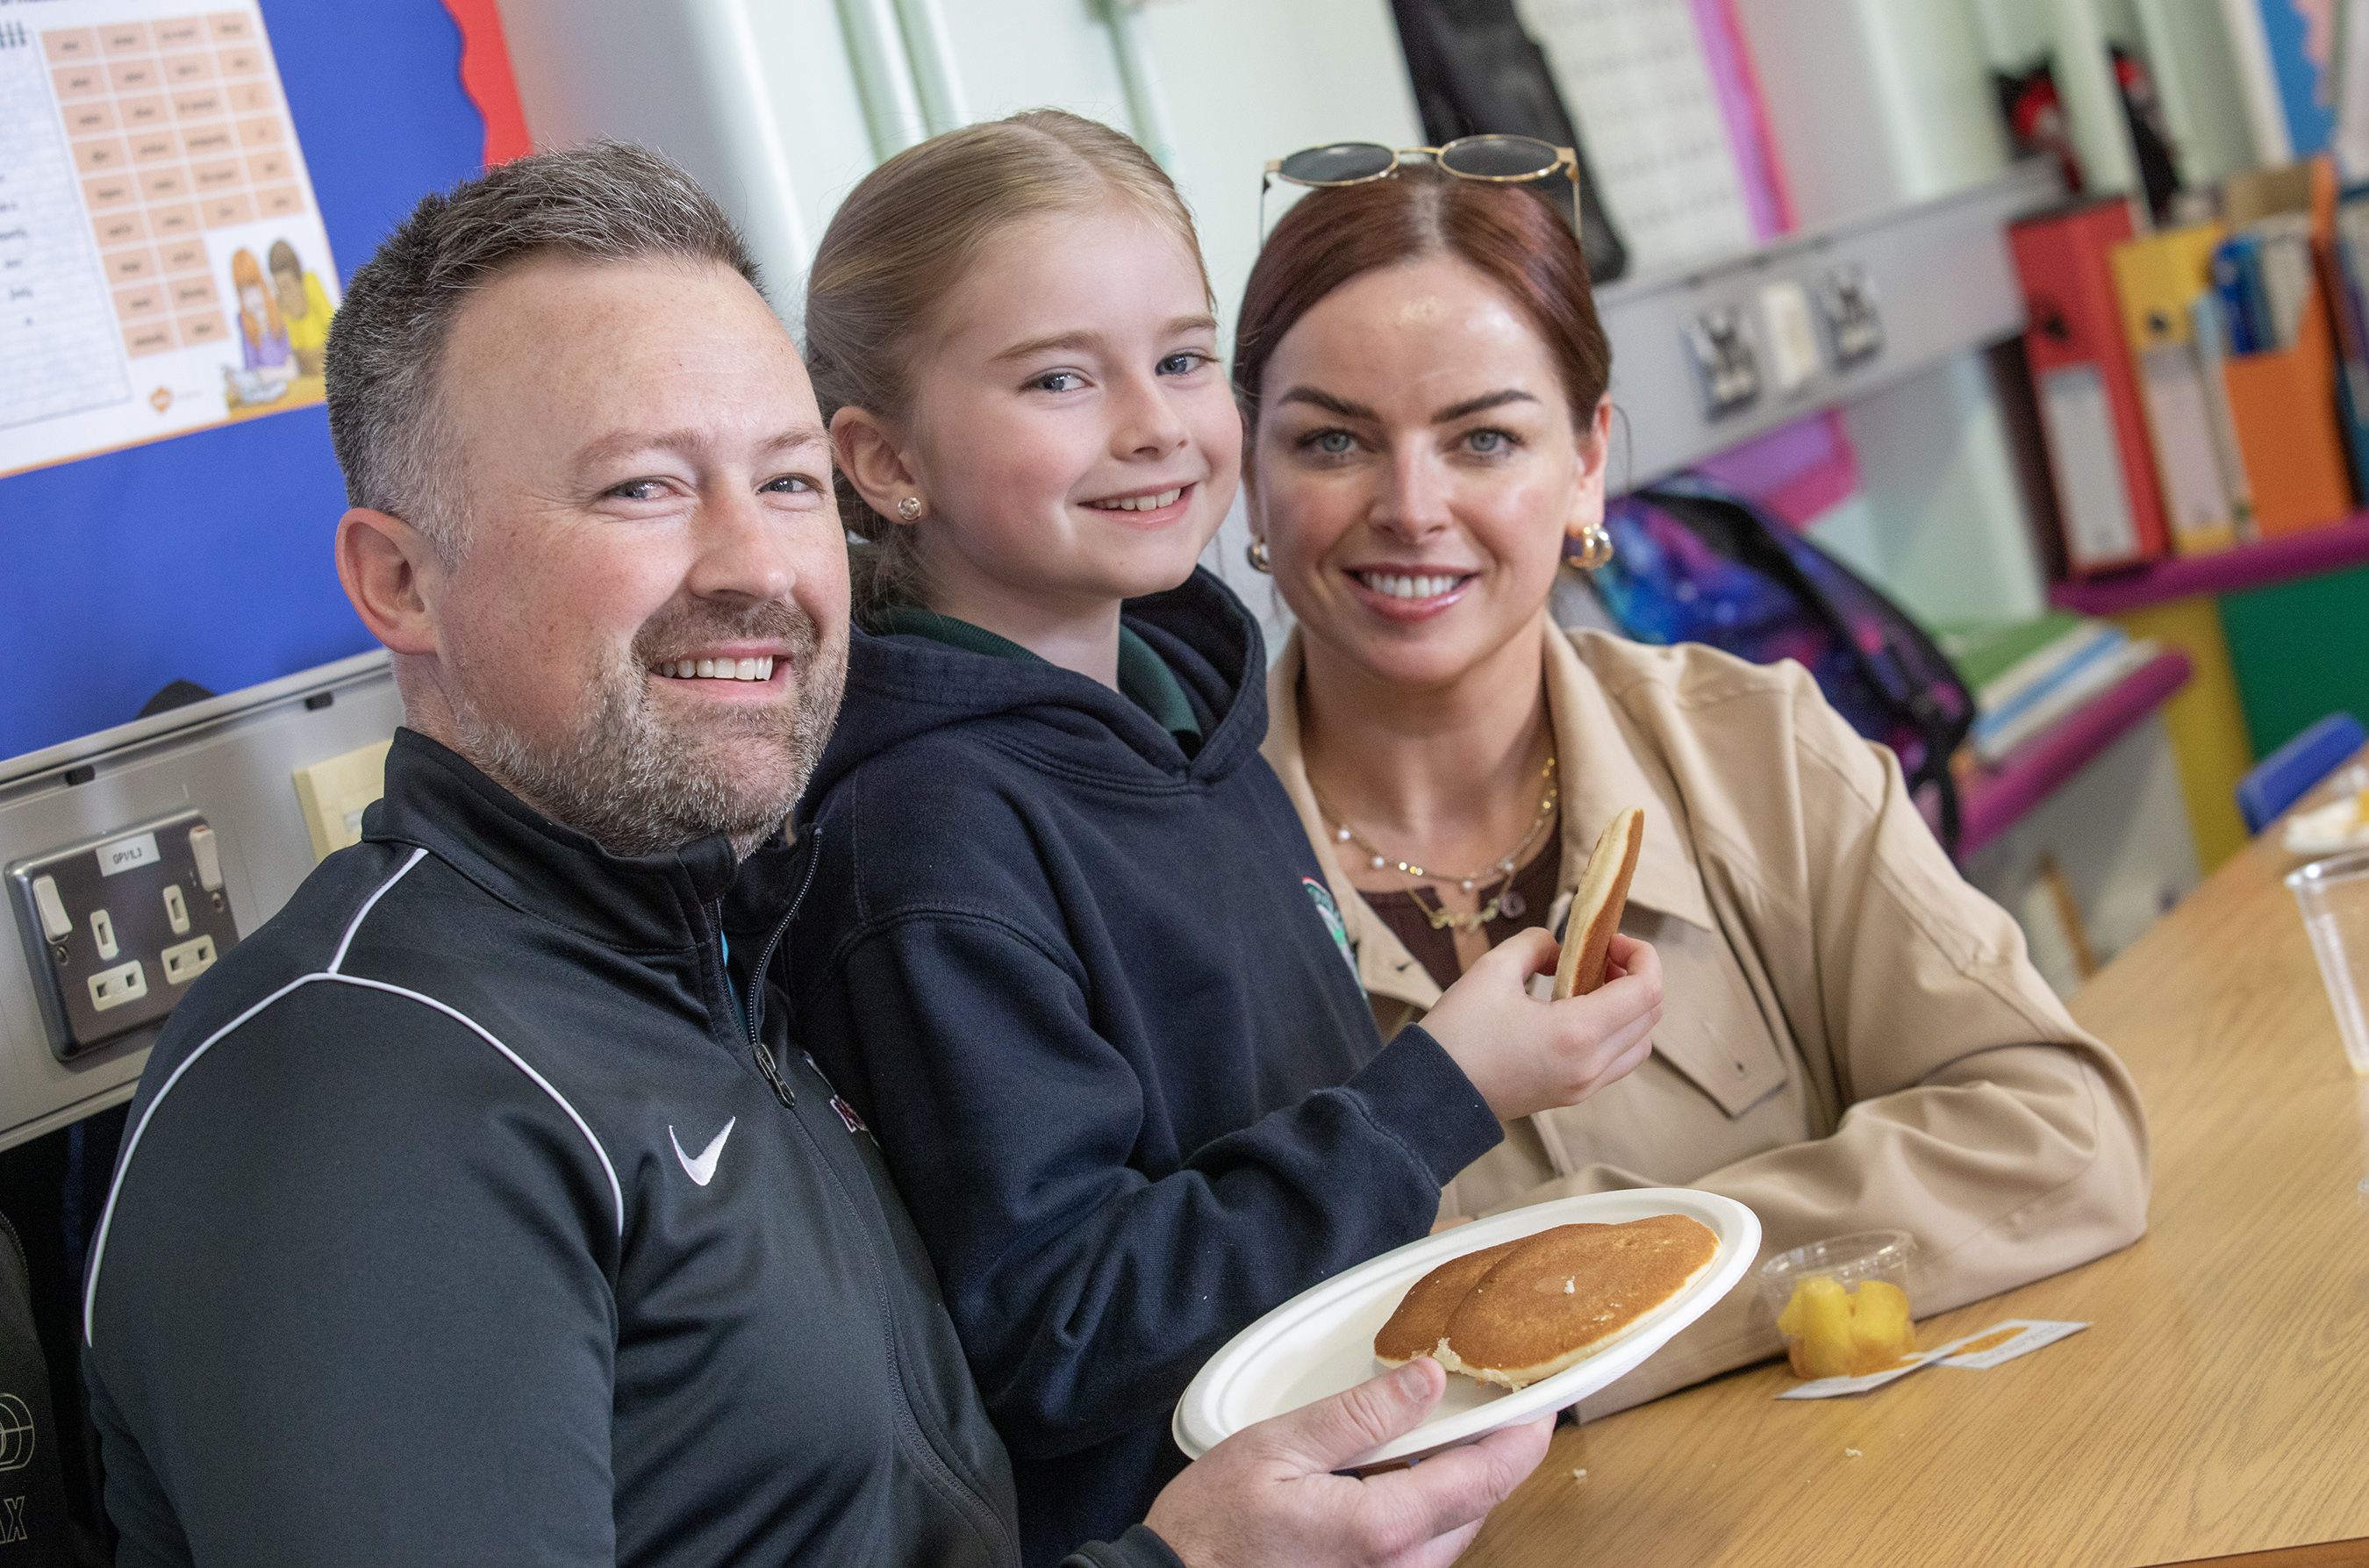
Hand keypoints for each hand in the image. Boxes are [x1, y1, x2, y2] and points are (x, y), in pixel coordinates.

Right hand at [1145, 1358, 1551, 1567]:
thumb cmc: (1214, 1527)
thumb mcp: (1279, 1446)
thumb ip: (1360, 1415)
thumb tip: (1428, 1379)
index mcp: (1385, 1526)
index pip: (1485, 1476)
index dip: (1526, 1435)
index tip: (1544, 1400)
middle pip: (1477, 1506)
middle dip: (1488, 1454)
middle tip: (1486, 1401)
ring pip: (1451, 1531)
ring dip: (1454, 1482)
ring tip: (1433, 1432)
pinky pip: (1420, 1550)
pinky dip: (1423, 1508)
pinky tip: (1391, 1478)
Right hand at [1422, 930, 1661, 1121]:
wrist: (1432, 1094)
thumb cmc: (1459, 1032)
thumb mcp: (1493, 970)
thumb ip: (1536, 945)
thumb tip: (1561, 949)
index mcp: (1577, 1032)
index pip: (1646, 990)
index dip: (1642, 956)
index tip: (1611, 939)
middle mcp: (1591, 1065)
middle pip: (1650, 1016)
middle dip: (1637, 976)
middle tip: (1601, 954)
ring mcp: (1585, 1086)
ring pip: (1640, 1043)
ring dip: (1631, 1008)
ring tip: (1593, 984)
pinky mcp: (1573, 1095)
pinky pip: (1618, 1062)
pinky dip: (1617, 1032)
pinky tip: (1581, 1011)